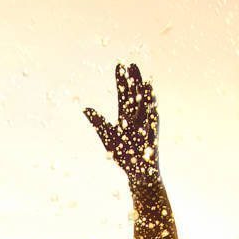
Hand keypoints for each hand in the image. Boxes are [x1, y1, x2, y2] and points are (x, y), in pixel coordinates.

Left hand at [84, 63, 157, 177]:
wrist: (140, 173)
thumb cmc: (124, 156)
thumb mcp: (107, 137)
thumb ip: (98, 122)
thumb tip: (86, 108)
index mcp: (126, 118)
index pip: (123, 95)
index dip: (122, 81)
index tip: (120, 65)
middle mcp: (137, 119)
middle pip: (135, 96)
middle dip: (134, 81)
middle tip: (132, 64)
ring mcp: (146, 126)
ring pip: (146, 106)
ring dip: (145, 94)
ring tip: (144, 81)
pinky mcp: (152, 137)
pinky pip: (152, 122)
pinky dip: (152, 110)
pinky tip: (153, 102)